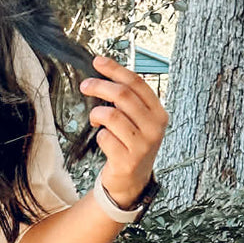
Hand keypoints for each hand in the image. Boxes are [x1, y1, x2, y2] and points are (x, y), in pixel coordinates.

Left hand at [79, 54, 169, 206]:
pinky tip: (104, 140)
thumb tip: (105, 71)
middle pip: (122, 96)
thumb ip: (129, 100)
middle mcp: (154, 127)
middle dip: (99, 86)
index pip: (137, 83)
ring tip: (95, 120)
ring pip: (111, 116)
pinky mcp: (128, 160)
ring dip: (97, 115)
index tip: (97, 61)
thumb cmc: (132, 144)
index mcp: (158, 113)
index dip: (115, 69)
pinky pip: (105, 138)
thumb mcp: (138, 120)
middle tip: (85, 85)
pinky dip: (99, 136)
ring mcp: (143, 145)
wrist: (132, 181)